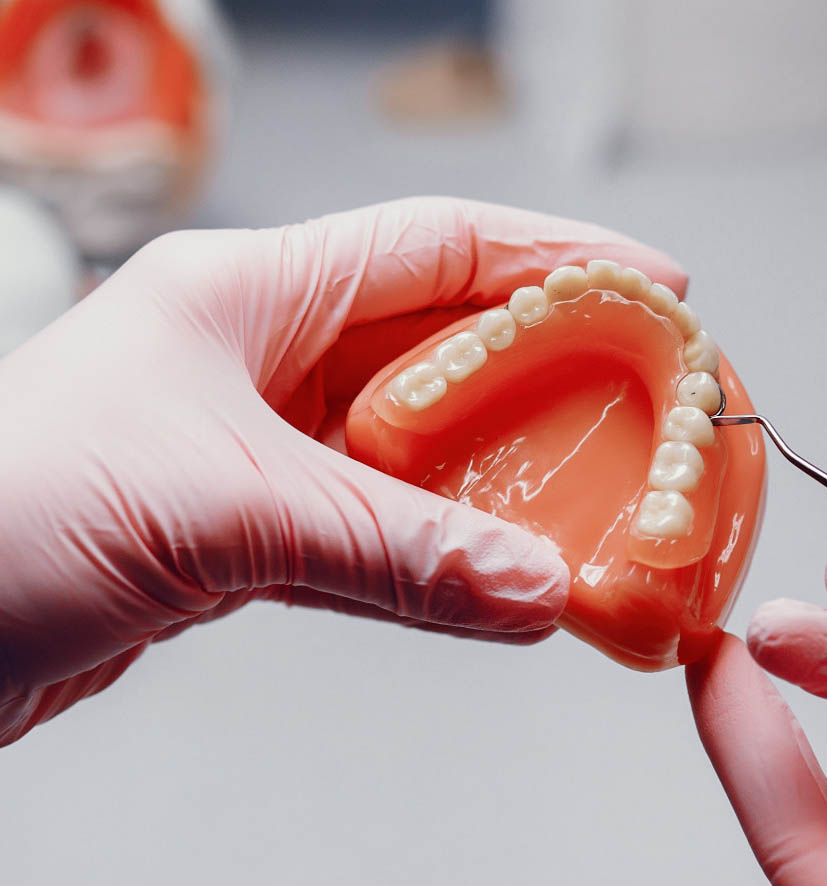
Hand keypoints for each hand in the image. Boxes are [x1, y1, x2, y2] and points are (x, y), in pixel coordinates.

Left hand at [0, 196, 684, 744]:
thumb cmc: (2, 521)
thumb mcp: (219, 508)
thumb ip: (389, 547)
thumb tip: (531, 582)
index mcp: (250, 294)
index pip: (438, 249)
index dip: (555, 259)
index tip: (650, 287)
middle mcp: (263, 357)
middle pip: (442, 347)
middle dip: (548, 373)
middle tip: (639, 402)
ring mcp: (262, 444)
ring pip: (417, 447)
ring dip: (501, 478)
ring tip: (590, 495)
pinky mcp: (254, 526)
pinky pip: (377, 526)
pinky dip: (441, 551)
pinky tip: (497, 576)